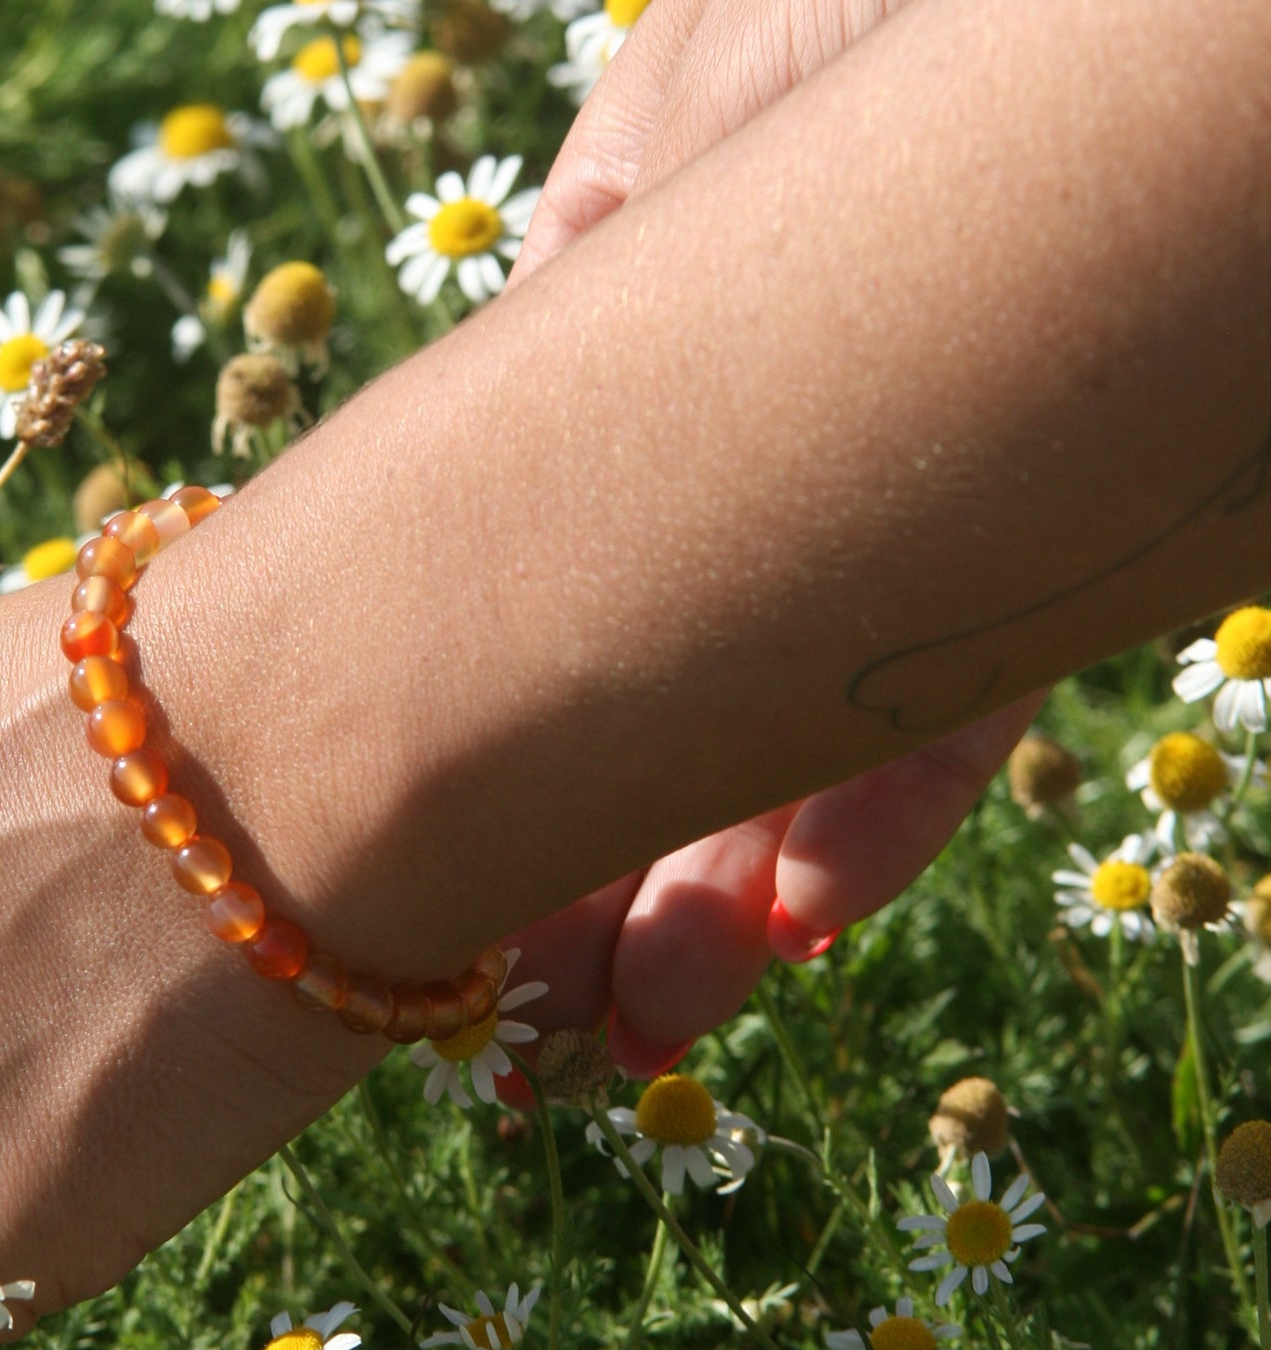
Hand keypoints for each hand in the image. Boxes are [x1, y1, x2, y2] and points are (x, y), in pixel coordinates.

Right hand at [503, 0, 1043, 1068]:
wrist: (1131, 31)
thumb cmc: (889, 2)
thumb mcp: (697, 101)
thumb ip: (596, 266)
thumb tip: (505, 391)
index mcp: (678, 375)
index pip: (566, 599)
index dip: (507, 756)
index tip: (441, 892)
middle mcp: (793, 474)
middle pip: (677, 709)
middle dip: (606, 873)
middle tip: (545, 1024)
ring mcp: (926, 518)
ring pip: (807, 742)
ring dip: (721, 895)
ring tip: (655, 1022)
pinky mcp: (1064, 543)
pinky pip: (957, 699)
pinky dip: (879, 808)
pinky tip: (806, 911)